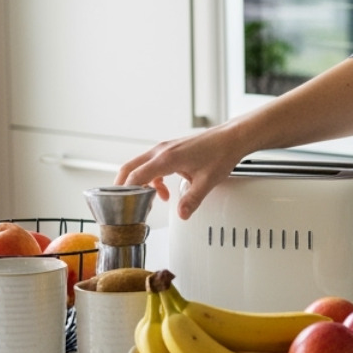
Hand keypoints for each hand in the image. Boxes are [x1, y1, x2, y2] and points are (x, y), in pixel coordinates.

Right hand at [116, 125, 245, 219]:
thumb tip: (182, 214)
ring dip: (140, 183)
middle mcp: (161, 151)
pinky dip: (152, 179)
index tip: (123, 205)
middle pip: (130, 167)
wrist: (231, 138)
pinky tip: (164, 191)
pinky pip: (153, 165)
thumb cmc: (220, 153)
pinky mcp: (171, 150)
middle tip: (121, 203)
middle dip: (123, 186)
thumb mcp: (206, 182)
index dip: (126, 192)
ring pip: (141, 166)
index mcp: (166, 158)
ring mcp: (165, 149)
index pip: (135, 175)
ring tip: (149, 201)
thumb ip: (192, 200)